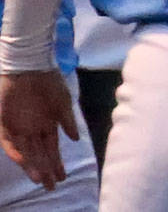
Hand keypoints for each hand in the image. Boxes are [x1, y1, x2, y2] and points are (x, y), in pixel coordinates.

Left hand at [0, 71, 78, 190]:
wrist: (30, 67)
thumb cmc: (49, 83)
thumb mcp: (63, 103)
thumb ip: (68, 122)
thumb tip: (76, 140)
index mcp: (48, 125)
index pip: (52, 149)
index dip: (57, 163)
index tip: (62, 177)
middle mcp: (33, 130)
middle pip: (39, 154)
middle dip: (45, 170)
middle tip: (50, 186)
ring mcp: (19, 128)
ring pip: (25, 152)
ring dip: (32, 165)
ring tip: (39, 179)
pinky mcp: (5, 123)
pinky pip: (8, 142)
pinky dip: (15, 151)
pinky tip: (23, 160)